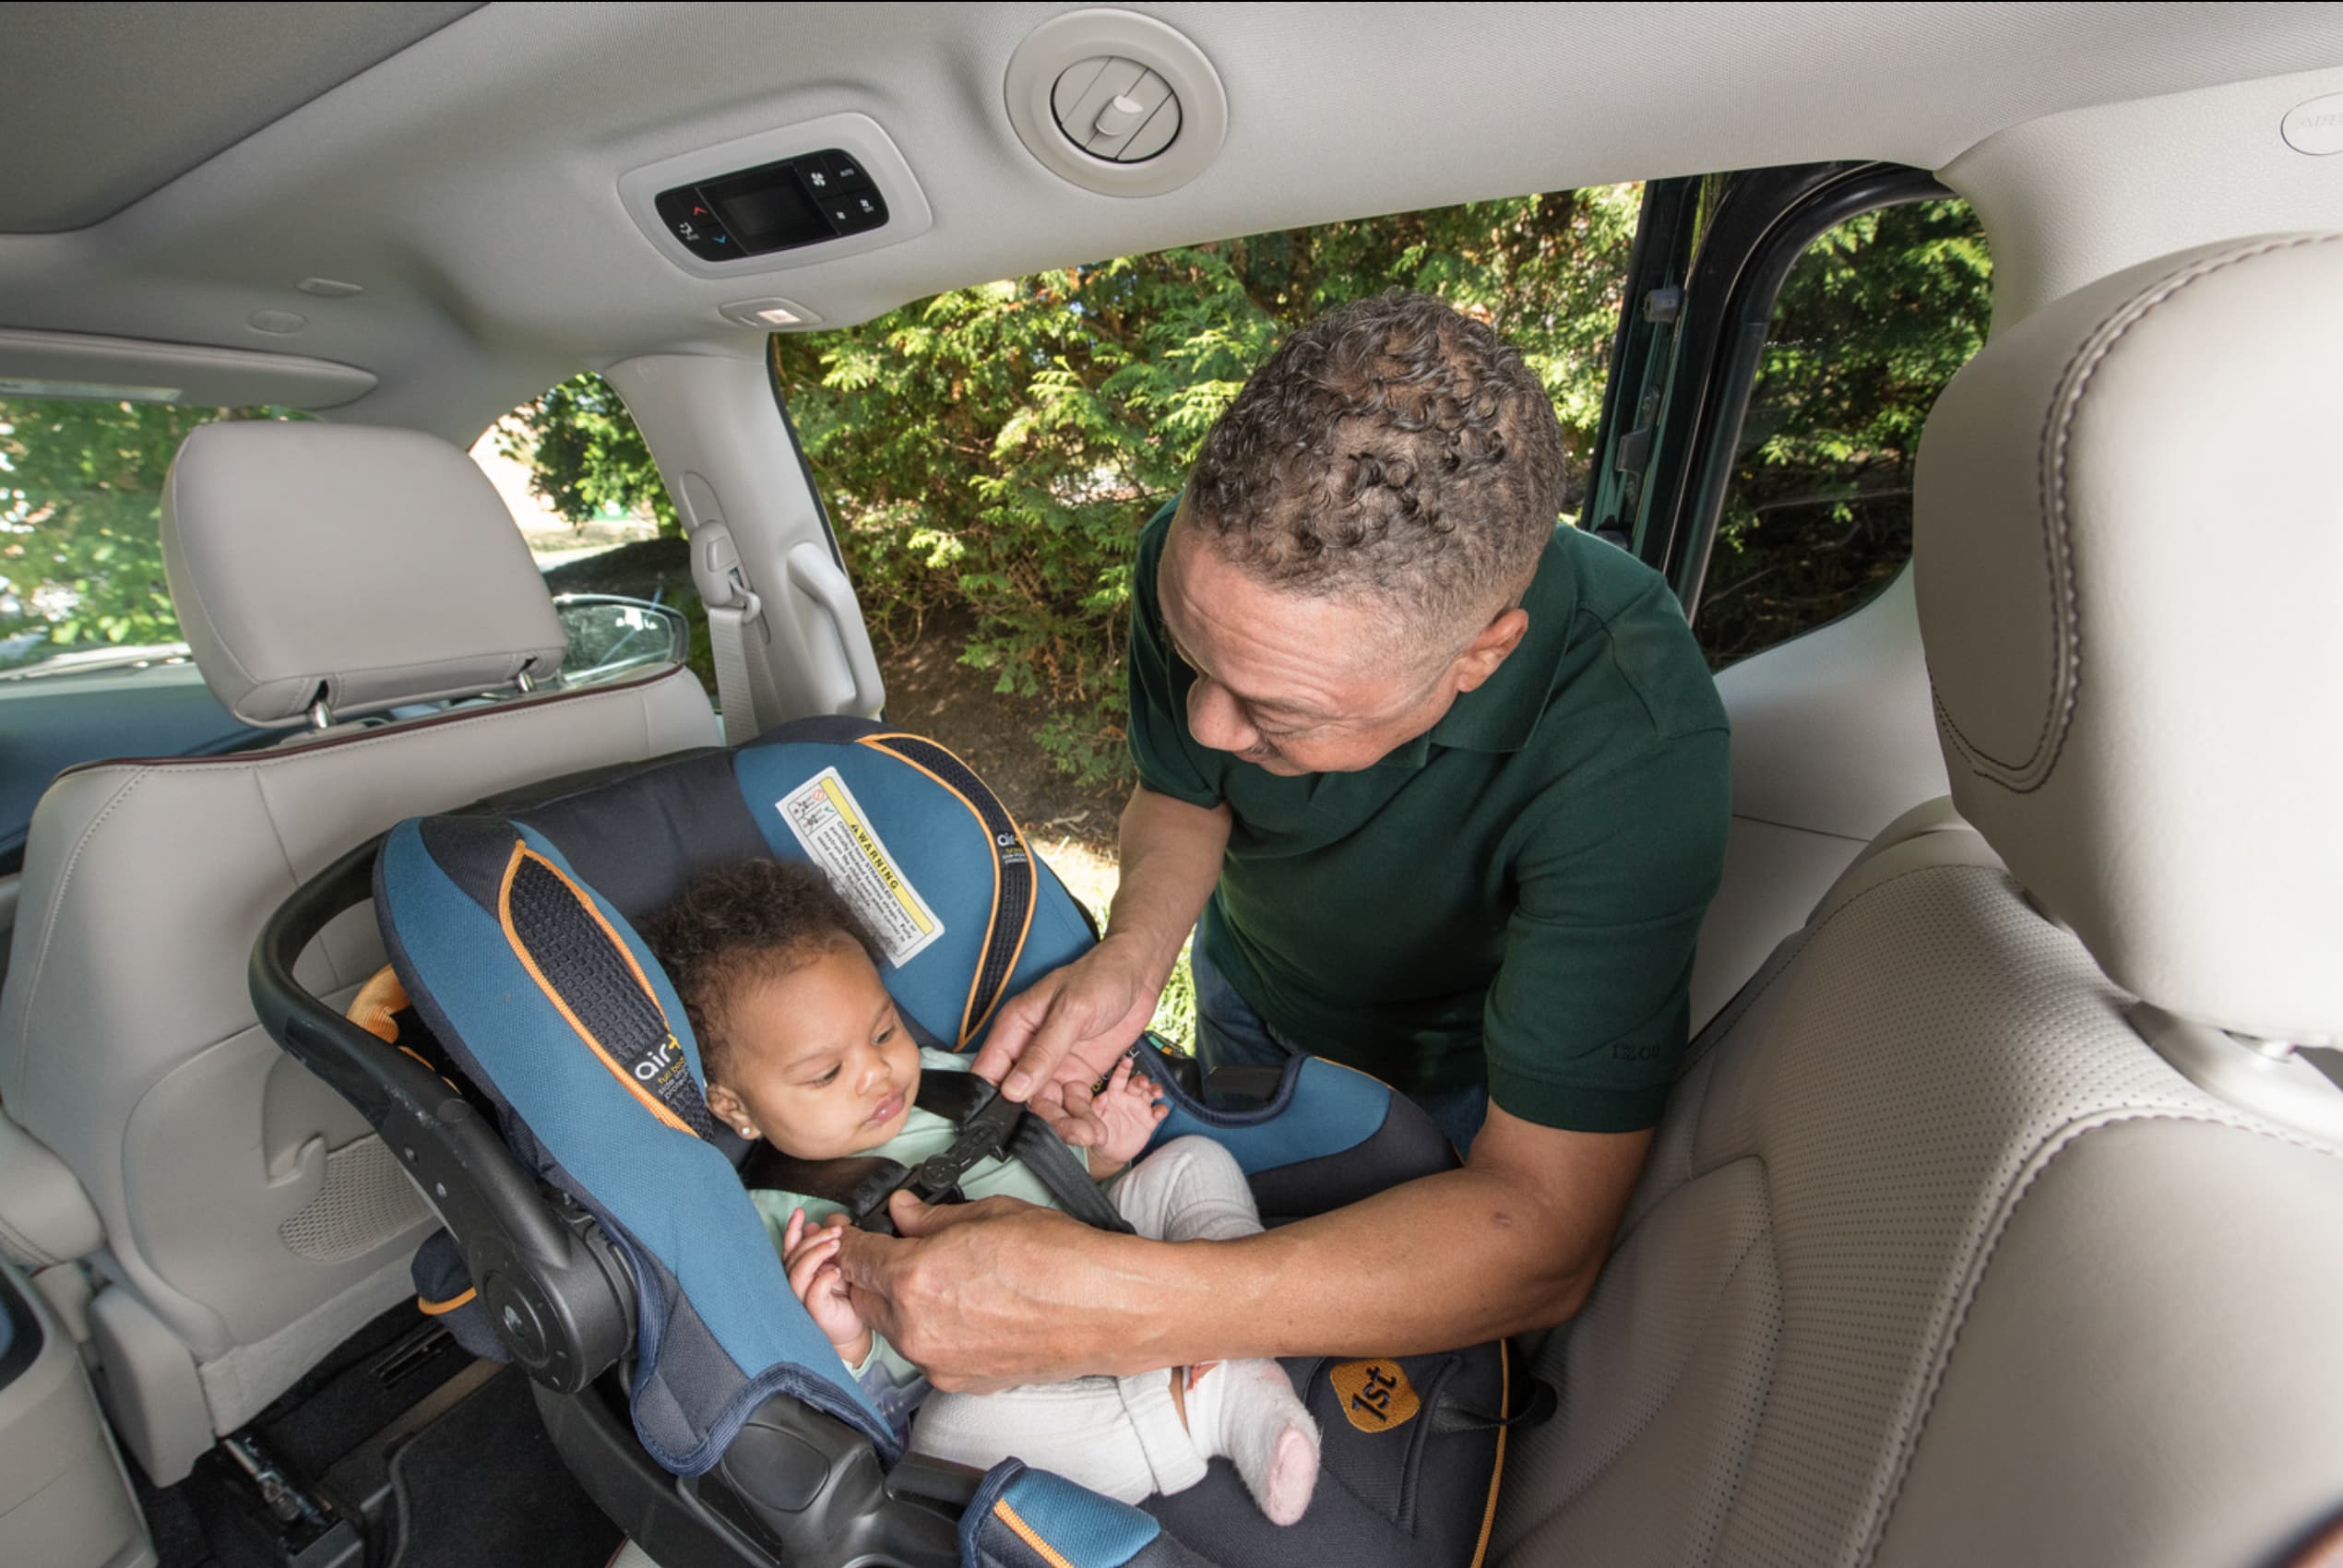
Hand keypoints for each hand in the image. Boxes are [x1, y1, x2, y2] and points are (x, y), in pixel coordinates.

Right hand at [782, 1208, 869, 1364]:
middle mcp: (797, 1285)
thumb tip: (818, 1224)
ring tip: (836, 1245)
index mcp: (800, 1272)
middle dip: (813, 1240)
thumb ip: (826, 1247)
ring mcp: (803, 1299)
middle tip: (836, 1232)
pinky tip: (837, 1271)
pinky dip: (823, 1279)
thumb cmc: (845, 1298)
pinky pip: (813, 1293)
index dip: (791, 1230)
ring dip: (816, 1255)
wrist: (854, 1328)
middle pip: (794, 1257)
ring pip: (798, 1273)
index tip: (799, 1212)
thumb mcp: (838, 1264)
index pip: (790, 1248)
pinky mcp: (815, 1313)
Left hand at [835, 1192, 1166, 1391]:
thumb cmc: (1057, 1257)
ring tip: (941, 1280)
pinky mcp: (960, 1382)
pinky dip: (932, 1332)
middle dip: (870, 1274)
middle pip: (862, 1299)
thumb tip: (903, 1212)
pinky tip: (965, 1309)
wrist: (1105, 1309)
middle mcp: (915, 1327)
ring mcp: (936, 1362)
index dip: (846, 1239)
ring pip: (893, 1330)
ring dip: (900, 1305)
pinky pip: (926, 1354)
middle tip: (892, 1251)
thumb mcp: (989, 1213)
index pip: (852, 1257)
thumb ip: (931, 1217)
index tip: (848, 1232)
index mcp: (913, 1277)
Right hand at [974, 939, 1160, 1119]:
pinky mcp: (1077, 1075)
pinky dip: (1082, 1117)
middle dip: (1039, 1120)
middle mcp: (1028, 1050)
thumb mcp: (1072, 1011)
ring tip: (1088, 1134)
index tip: (1003, 1130)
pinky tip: (1096, 1128)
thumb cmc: (1101, 977)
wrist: (1139, 975)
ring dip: (1065, 1124)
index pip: (989, 1071)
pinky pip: (1073, 1104)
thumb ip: (1044, 1052)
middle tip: (1065, 1134)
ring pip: (1047, 1105)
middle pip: (1020, 1097)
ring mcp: (1053, 1065)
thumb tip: (1013, 1089)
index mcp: (1014, 1028)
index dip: (991, 1102)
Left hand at [1076, 1055, 1168, 1171]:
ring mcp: (1141, 1108)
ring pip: (1151, 1093)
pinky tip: (1158, 1112)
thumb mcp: (1094, 1120)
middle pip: (1138, 1083)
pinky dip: (1161, 1110)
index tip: (1127, 1061)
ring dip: (1155, 1089)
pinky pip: (1159, 1111)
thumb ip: (1097, 1108)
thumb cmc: (1101, 1132)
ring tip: (1156, 1092)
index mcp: (1114, 1094)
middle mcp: (1129, 1098)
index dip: (1123, 1069)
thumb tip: (1101, 1097)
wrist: (1111, 1152)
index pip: (1119, 1079)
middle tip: (1144, 1082)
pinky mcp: (1150, 1120)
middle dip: (1143, 1080)